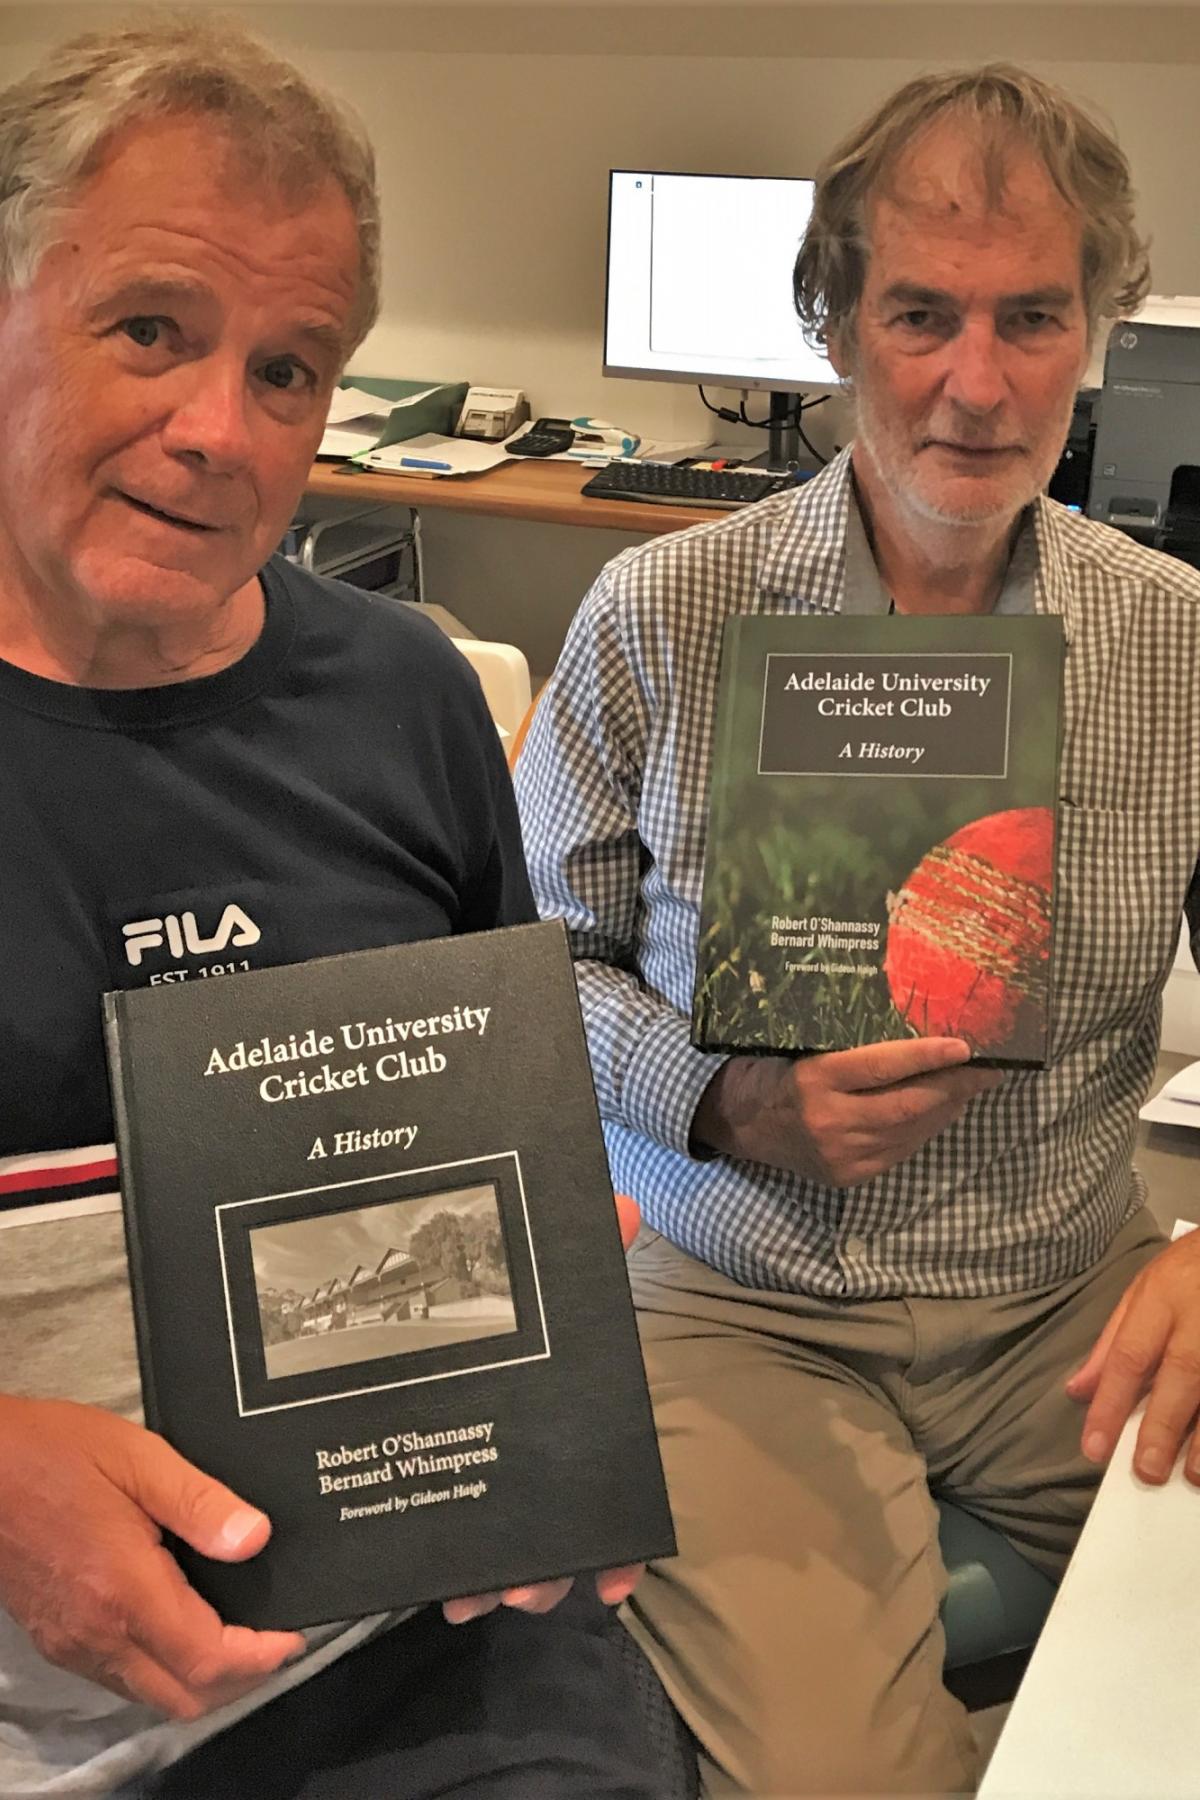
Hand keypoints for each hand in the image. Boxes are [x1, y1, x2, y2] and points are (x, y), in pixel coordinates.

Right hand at [0, 1396, 301, 1718]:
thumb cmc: (51, 1453)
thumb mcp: (138, 1458)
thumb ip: (201, 1503)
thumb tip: (256, 1538)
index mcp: (124, 1591)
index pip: (207, 1660)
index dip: (261, 1658)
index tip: (293, 1636)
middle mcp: (96, 1634)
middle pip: (184, 1697)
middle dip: (240, 1681)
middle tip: (273, 1642)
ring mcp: (72, 1643)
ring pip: (152, 1694)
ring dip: (201, 1678)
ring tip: (238, 1634)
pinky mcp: (56, 1639)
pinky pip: (121, 1678)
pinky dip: (163, 1668)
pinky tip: (182, 1624)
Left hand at [444, 1192, 642, 1624]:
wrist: (420, 1281)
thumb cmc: (502, 1283)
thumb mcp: (538, 1265)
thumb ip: (580, 1241)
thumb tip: (620, 1207)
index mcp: (563, 1410)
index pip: (605, 1481)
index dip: (617, 1543)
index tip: (613, 1585)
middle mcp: (535, 1449)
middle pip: (554, 1529)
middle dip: (545, 1574)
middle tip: (523, 1593)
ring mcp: (487, 1467)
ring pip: (508, 1545)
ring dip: (499, 1583)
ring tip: (474, 1599)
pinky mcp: (435, 1475)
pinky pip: (457, 1540)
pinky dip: (460, 1574)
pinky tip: (448, 1594)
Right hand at [691, 1039, 1000, 1185]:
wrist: (739, 1122)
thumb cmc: (774, 1068)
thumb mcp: (802, 1044)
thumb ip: (849, 1042)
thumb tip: (916, 1026)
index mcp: (814, 1080)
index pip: (881, 1067)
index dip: (927, 1056)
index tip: (965, 1046)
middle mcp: (829, 1121)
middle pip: (907, 1104)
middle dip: (955, 1085)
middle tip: (989, 1067)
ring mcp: (841, 1155)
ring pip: (911, 1129)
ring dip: (947, 1107)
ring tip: (973, 1084)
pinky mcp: (849, 1176)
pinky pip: (901, 1149)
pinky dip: (926, 1127)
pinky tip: (942, 1108)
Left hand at [1067, 1231, 1199, 1484]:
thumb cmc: (1192, 1268)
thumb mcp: (1144, 1288)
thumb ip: (1113, 1341)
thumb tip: (1078, 1390)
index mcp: (1162, 1297)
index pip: (1130, 1354)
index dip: (1110, 1403)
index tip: (1095, 1448)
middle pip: (1183, 1373)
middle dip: (1162, 1426)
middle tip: (1146, 1472)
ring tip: (1193, 1474)